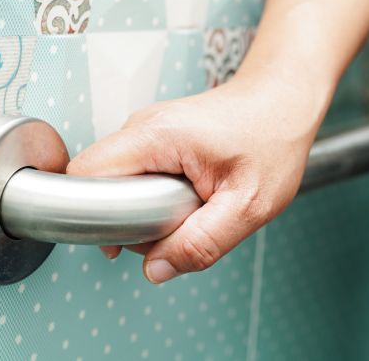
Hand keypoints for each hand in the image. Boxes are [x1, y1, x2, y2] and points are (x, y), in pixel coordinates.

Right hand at [66, 73, 323, 283]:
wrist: (283, 99)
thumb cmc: (273, 139)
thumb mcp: (249, 204)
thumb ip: (202, 242)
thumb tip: (155, 269)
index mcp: (155, 136)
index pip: (85, 175)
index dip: (94, 215)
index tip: (128, 239)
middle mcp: (142, 126)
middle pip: (97, 182)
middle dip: (126, 218)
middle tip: (175, 224)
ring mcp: (146, 129)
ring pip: (116, 182)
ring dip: (143, 209)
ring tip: (190, 207)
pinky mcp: (155, 138)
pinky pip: (135, 176)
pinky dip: (154, 196)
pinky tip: (188, 197)